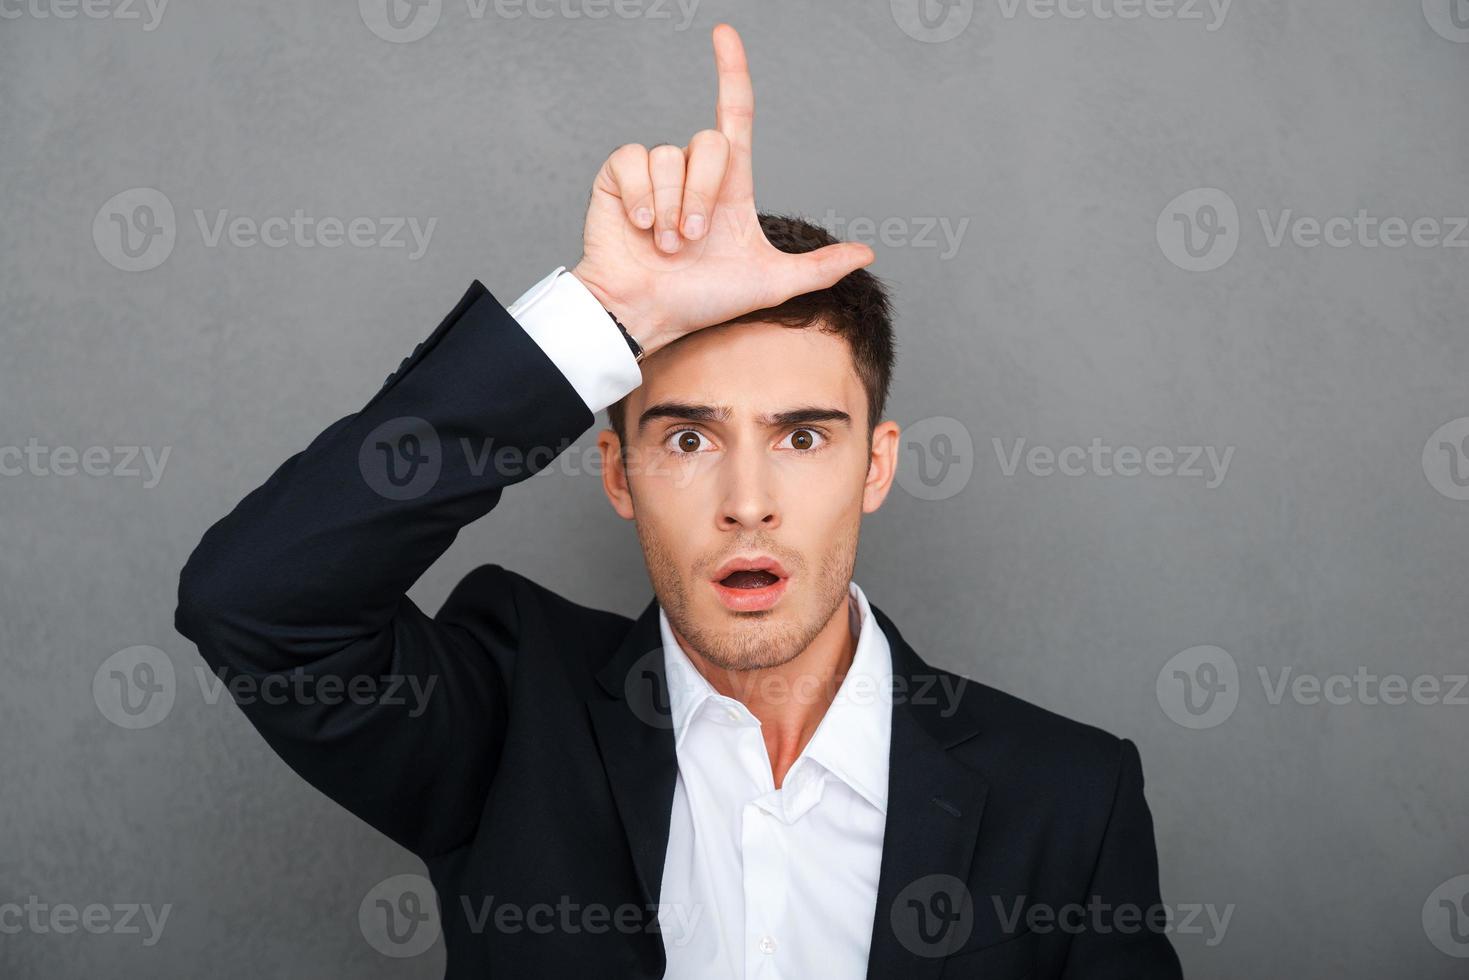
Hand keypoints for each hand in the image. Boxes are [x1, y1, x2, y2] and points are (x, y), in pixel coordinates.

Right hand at [570, 23, 874, 355]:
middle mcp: (692, 172)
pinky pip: (633, 160)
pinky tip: (640, 227)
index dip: (731, 71)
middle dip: (703, 196)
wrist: (648, 315)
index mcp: (728, 185)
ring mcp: (654, 175)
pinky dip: (639, 198)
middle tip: (692, 241)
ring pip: (670, 157)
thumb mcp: (769, 284)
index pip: (734, 114)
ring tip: (665, 244)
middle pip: (709, 143)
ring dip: (672, 209)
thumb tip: (867, 253)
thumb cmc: (700, 301)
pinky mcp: (617, 178)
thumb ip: (818, 268)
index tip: (723, 34)